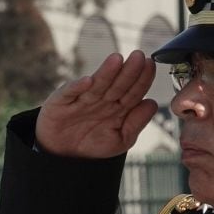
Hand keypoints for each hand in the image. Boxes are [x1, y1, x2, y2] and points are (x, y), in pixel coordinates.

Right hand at [34, 50, 160, 159]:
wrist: (62, 157)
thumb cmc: (92, 145)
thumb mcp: (120, 140)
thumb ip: (136, 123)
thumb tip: (152, 103)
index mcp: (118, 106)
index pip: (133, 91)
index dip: (142, 79)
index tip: (150, 65)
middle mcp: (101, 99)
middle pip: (117, 84)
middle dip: (128, 71)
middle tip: (138, 56)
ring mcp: (81, 99)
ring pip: (96, 85)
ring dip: (106, 72)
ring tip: (117, 60)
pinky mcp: (61, 102)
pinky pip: (69, 93)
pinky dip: (77, 87)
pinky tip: (87, 81)